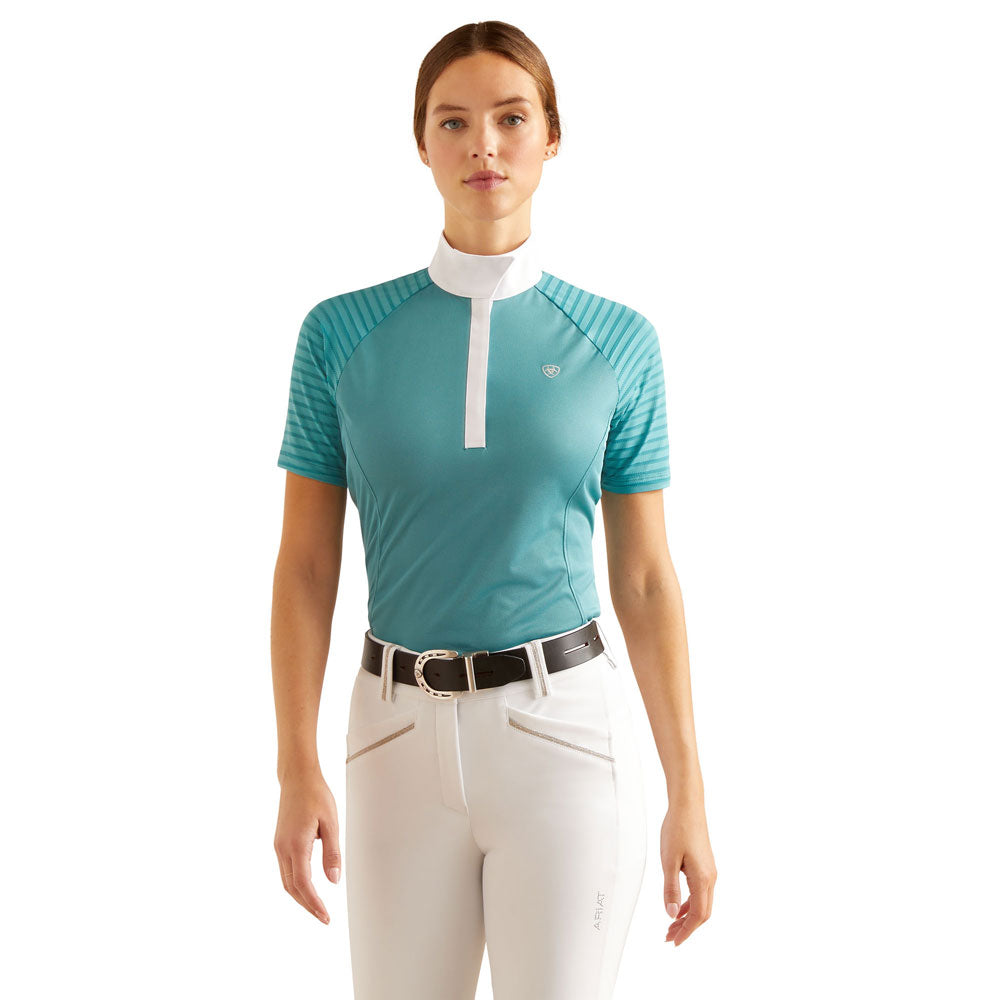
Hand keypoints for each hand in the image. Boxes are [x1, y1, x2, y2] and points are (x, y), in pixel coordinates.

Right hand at [274, 770, 340, 923]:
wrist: (297, 778)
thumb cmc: (315, 795)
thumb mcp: (331, 823)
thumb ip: (332, 853)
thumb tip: (333, 880)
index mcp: (296, 845)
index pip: (304, 884)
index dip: (314, 903)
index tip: (325, 916)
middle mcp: (283, 848)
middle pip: (292, 888)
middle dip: (307, 905)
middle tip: (323, 916)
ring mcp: (279, 846)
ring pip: (286, 881)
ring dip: (300, 897)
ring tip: (316, 906)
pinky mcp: (279, 842)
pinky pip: (285, 871)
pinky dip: (295, 884)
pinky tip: (307, 887)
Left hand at [660, 803, 716, 945]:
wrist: (688, 806)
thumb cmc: (677, 830)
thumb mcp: (668, 861)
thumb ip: (670, 889)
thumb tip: (671, 914)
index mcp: (703, 879)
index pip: (697, 915)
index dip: (686, 931)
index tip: (674, 942)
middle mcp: (711, 878)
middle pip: (703, 913)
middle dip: (687, 928)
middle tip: (669, 936)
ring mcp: (710, 871)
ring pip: (703, 903)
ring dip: (687, 916)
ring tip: (671, 925)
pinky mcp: (706, 865)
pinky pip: (701, 892)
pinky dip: (690, 903)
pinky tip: (678, 905)